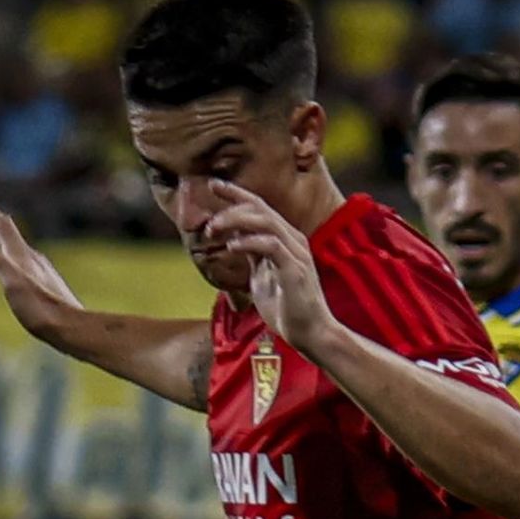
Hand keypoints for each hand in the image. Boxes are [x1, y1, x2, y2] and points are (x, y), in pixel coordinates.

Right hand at [0, 201, 80, 343]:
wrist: (73, 329)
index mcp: (22, 256)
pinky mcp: (48, 286)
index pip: (2, 225)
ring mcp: (42, 272)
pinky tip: (17, 270)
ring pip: (19, 249)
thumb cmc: (41, 310)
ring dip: (3, 241)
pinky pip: (26, 264)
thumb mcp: (12, 284)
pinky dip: (14, 259)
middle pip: (11, 235)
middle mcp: (33, 259)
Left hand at [205, 184, 333, 359]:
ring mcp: (295, 252)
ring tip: (214, 230)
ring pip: (265, 221)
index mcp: (284, 239)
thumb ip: (252, 255)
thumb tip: (234, 237)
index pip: (259, 207)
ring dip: (235, 221)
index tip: (213, 184)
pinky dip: (249, 242)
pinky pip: (271, 245)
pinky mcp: (295, 269)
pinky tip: (231, 247)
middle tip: (209, 221)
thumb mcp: (262, 276)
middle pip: (260, 208)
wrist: (310, 333)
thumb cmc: (287, 308)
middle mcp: (292, 239)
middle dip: (231, 206)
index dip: (236, 193)